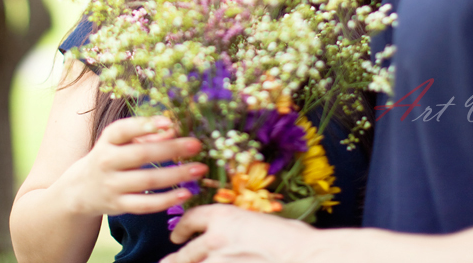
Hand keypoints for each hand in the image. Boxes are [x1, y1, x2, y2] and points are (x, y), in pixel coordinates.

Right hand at [61, 115, 206, 215]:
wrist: (81, 189)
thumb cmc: (111, 157)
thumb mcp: (120, 142)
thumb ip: (144, 135)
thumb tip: (172, 130)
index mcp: (107, 140)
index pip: (123, 130)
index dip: (146, 125)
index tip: (170, 122)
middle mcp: (107, 161)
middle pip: (141, 154)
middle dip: (172, 149)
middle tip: (197, 145)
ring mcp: (112, 185)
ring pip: (147, 181)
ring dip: (176, 175)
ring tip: (199, 170)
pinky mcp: (119, 205)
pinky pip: (146, 204)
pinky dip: (167, 199)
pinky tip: (186, 193)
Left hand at [162, 204, 315, 262]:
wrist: (304, 256)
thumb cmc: (293, 239)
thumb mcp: (263, 223)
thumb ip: (242, 228)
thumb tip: (239, 236)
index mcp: (225, 215)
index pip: (192, 219)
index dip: (181, 228)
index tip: (178, 235)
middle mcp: (214, 237)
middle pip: (184, 253)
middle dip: (175, 260)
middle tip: (168, 262)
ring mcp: (216, 261)